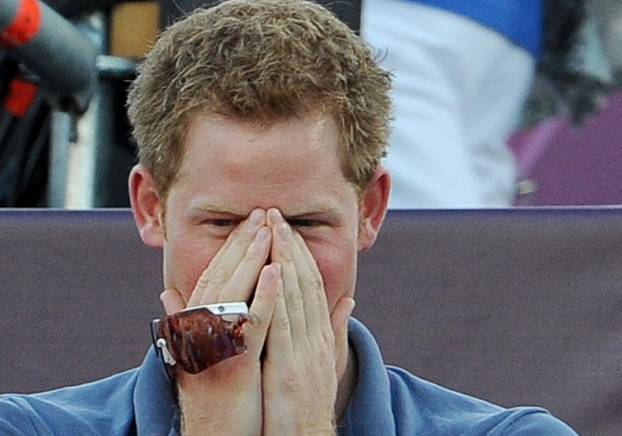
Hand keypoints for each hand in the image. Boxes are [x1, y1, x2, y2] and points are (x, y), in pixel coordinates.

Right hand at [160, 208, 277, 435]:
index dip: (230, 247)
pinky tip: (278, 272)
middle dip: (244, 242)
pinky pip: (252, 323)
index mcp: (192, 324)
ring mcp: (216, 346)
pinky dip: (265, 295)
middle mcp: (199, 330)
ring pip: (235, 292)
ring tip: (270, 229)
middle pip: (222, 276)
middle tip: (262, 213)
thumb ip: (181, 319)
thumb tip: (167, 293)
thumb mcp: (188, 352)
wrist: (212, 435)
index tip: (249, 223)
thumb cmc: (205, 396)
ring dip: (253, 258)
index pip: (212, 276)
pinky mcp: (236, 364)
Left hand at [261, 209, 353, 435]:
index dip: (299, 255)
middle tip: (275, 214)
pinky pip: (281, 326)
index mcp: (319, 338)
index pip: (311, 287)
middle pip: (303, 284)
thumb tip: (349, 301)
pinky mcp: (289, 370)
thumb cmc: (309, 407)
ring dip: (283, 259)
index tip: (286, 228)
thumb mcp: (325, 365)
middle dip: (289, 247)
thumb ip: (334, 331)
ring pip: (294, 296)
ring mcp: (303, 353)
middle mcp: (315, 340)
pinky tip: (272, 271)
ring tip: (272, 228)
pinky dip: (278, 296)